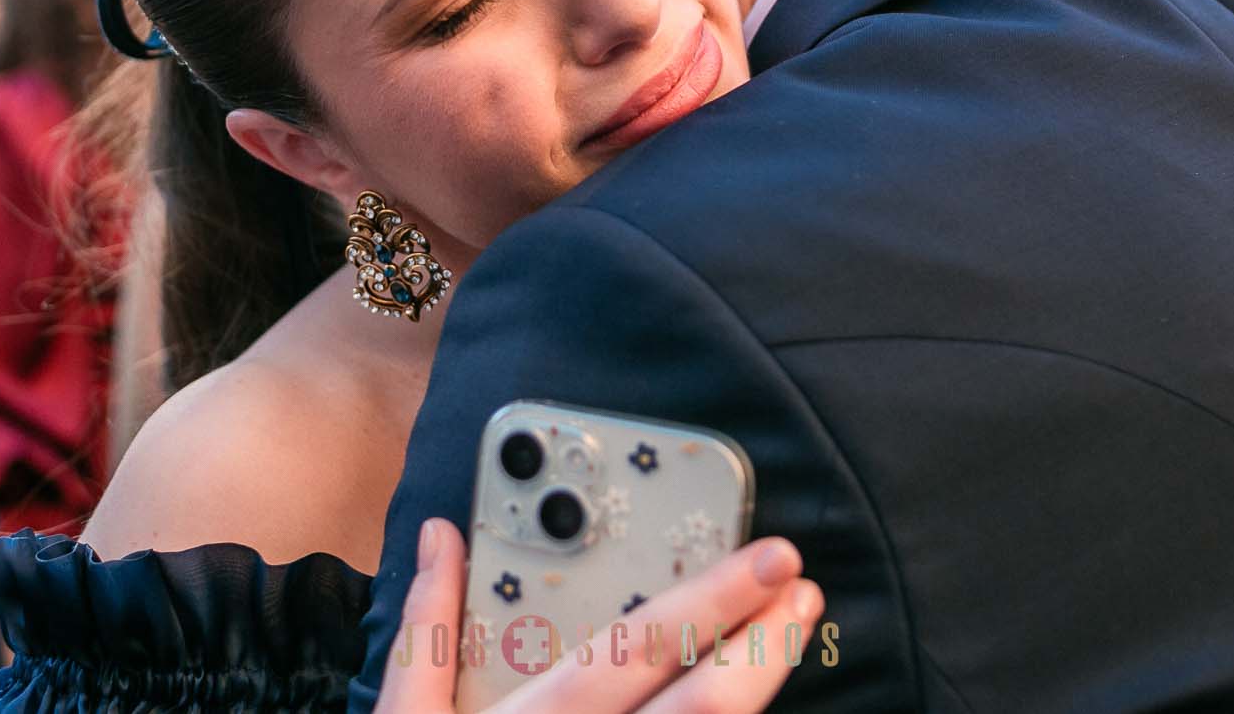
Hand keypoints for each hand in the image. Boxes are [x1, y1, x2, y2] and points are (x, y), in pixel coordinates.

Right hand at [376, 520, 823, 712]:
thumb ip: (430, 625)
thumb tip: (443, 536)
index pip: (643, 648)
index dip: (716, 598)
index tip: (772, 559)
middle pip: (704, 705)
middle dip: (765, 642)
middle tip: (803, 589)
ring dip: (762, 689)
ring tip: (791, 636)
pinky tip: (749, 706)